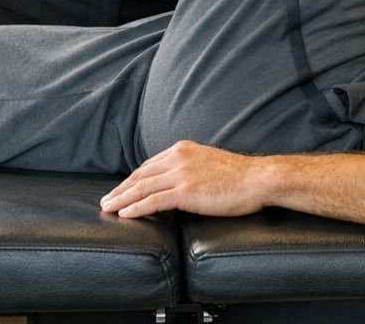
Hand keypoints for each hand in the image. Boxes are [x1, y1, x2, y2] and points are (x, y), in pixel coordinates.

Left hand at [100, 140, 266, 218]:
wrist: (258, 179)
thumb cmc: (239, 176)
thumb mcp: (209, 163)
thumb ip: (190, 168)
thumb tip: (179, 183)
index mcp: (183, 149)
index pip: (149, 165)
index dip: (132, 179)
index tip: (121, 190)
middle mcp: (179, 158)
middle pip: (141, 175)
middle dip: (120, 189)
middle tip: (105, 201)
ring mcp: (182, 174)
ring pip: (142, 188)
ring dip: (121, 199)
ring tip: (108, 209)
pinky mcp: (186, 191)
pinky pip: (153, 201)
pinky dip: (136, 207)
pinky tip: (125, 214)